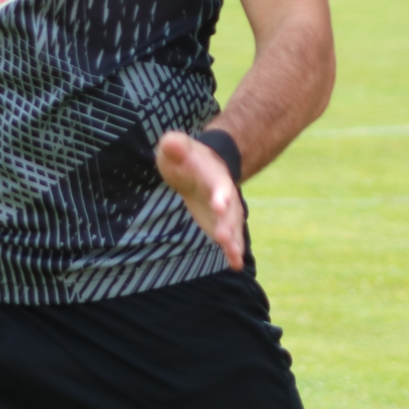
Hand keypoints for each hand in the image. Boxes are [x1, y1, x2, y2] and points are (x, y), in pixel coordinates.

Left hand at [156, 130, 243, 269]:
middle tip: (223, 237)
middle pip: (230, 210)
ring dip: (234, 240)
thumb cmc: (185, 158)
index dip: (220, 195)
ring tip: (235, 256)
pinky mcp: (221, 224)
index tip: (220, 205)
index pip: (219, 185)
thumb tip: (172, 143)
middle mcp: (225, 195)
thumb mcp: (175, 147)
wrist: (200, 167)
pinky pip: (230, 239)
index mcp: (214, 175)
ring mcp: (225, 211)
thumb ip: (175, 145)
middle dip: (227, 223)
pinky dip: (233, 251)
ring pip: (233, 227)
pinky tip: (236, 265)